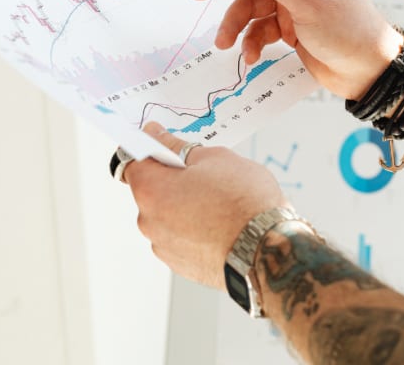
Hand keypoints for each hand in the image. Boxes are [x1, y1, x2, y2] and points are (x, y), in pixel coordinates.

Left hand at [123, 123, 289, 289]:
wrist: (269, 250)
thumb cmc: (244, 203)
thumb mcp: (214, 158)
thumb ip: (178, 147)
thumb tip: (159, 138)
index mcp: (150, 191)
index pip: (134, 160)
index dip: (150, 147)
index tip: (163, 141)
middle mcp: (149, 222)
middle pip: (151, 190)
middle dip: (172, 178)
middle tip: (205, 173)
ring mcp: (165, 247)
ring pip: (168, 215)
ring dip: (184, 205)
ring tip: (219, 202)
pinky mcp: (182, 265)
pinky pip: (181, 237)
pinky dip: (194, 229)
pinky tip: (221, 223)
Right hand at [190, 0, 402, 99]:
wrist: (369, 72)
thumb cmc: (350, 31)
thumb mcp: (307, 3)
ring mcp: (292, 1)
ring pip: (250, 6)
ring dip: (235, 25)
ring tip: (226, 44)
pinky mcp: (289, 26)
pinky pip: (259, 29)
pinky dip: (251, 41)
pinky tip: (251, 56)